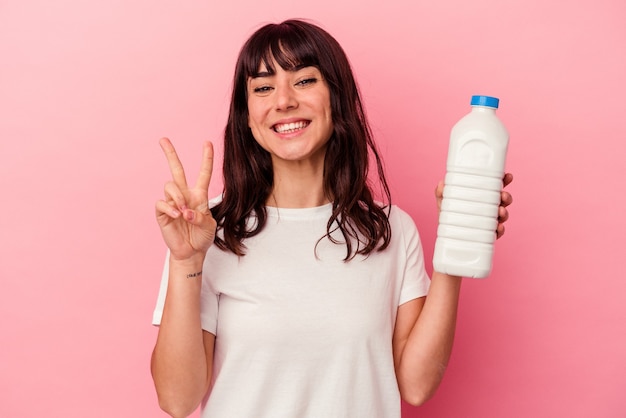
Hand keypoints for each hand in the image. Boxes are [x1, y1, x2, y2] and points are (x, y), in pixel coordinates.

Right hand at [155, 138, 216, 259]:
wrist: (191, 252)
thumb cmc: (202, 237)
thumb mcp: (210, 227)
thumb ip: (201, 217)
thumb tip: (185, 211)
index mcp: (199, 195)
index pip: (203, 173)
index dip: (206, 159)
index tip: (207, 143)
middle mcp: (184, 195)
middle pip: (176, 169)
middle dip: (170, 154)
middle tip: (163, 139)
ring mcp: (172, 202)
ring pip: (170, 185)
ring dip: (177, 196)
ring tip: (183, 211)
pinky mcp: (162, 212)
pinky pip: (162, 202)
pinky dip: (169, 208)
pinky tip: (176, 215)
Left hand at [435, 173, 512, 238]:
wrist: (446, 237)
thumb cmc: (448, 216)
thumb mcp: (444, 202)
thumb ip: (441, 193)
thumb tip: (441, 183)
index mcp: (481, 197)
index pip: (494, 187)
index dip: (503, 180)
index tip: (507, 176)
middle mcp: (488, 208)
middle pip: (502, 200)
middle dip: (506, 197)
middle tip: (503, 196)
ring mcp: (489, 221)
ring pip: (503, 215)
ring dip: (505, 212)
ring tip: (500, 211)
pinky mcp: (488, 235)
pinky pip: (497, 232)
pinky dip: (500, 229)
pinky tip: (498, 227)